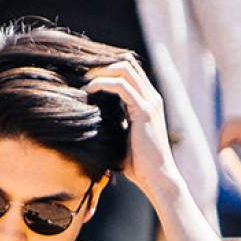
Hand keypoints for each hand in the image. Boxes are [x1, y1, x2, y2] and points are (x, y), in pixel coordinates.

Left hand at [81, 55, 183, 201]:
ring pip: (124, 69)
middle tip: (83, 77)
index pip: (130, 71)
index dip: (108, 68)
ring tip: (84, 84)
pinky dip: (102, 84)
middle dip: (102, 66)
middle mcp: (152, 97)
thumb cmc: (139, 164)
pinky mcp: (144, 110)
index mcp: (148, 101)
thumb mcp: (124, 137)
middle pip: (127, 63)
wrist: (157, 177)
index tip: (87, 77)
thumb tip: (93, 120)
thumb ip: (116, 123)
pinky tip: (89, 91)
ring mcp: (150, 102)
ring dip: (101, 72)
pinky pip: (121, 86)